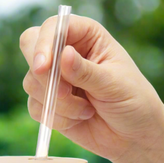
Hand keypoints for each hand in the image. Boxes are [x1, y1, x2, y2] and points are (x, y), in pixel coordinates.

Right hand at [20, 15, 163, 162]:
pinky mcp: (48, 103)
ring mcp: (54, 78)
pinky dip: (56, 118)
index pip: (53, 27)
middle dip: (42, 73)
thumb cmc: (132, 101)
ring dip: (58, 103)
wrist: (133, 135)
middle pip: (30, 46)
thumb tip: (63, 55)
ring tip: (86, 111)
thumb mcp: (113, 84)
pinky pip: (35, 108)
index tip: (44, 67)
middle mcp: (65, 52)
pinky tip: (79, 119)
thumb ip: (86, 71)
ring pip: (32, 83)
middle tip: (62, 93)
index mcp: (86, 35)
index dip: (44, 44)